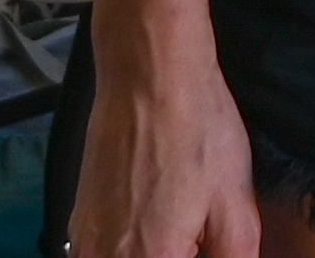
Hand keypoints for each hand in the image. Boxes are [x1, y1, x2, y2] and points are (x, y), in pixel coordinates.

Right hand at [66, 51, 264, 257]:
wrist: (148, 76)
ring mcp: (85, 240)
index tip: (206, 244)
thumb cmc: (194, 130)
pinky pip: (100, 255)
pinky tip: (156, 224)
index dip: (198, 256)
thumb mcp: (235, 204)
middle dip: (176, 254)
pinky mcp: (79, 220)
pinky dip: (129, 250)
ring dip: (151, 252)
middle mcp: (105, 257)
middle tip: (197, 235)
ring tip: (180, 231)